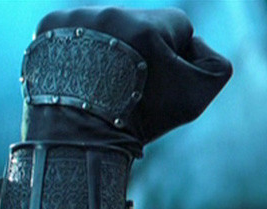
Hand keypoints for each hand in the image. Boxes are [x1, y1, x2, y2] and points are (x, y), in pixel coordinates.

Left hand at [22, 7, 232, 151]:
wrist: (79, 138)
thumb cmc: (140, 119)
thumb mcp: (196, 97)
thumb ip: (217, 65)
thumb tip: (194, 45)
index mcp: (148, 26)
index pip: (180, 25)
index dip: (177, 56)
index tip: (161, 81)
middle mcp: (111, 12)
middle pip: (142, 23)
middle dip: (142, 50)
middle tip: (132, 86)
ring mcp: (76, 17)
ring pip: (108, 26)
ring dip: (111, 48)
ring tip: (104, 82)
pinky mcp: (49, 26)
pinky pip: (77, 29)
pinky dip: (82, 48)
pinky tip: (82, 74)